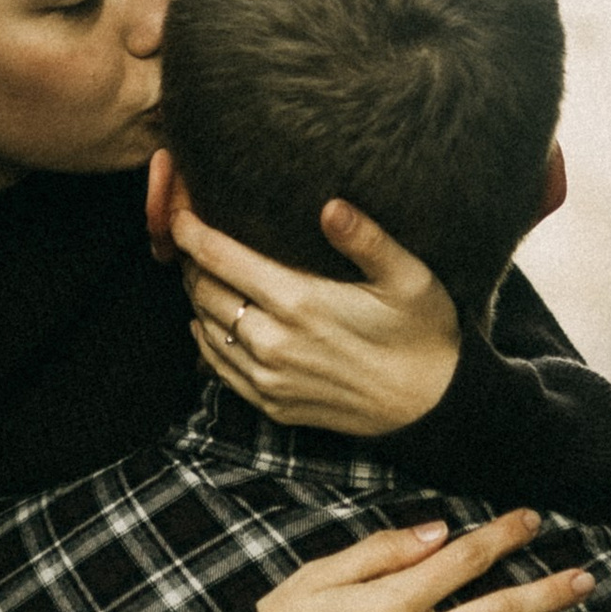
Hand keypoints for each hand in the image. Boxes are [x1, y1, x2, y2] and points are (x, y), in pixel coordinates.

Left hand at [170, 195, 462, 434]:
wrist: (430, 406)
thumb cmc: (423, 332)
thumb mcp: (409, 277)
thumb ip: (366, 239)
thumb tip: (330, 205)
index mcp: (299, 302)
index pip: (220, 258)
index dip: (191, 231)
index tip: (180, 211)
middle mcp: (273, 342)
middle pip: (203, 291)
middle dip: (190, 260)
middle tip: (192, 238)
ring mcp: (268, 378)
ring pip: (204, 328)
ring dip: (196, 298)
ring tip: (201, 273)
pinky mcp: (272, 404)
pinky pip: (218, 368)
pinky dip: (205, 339)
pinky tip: (211, 321)